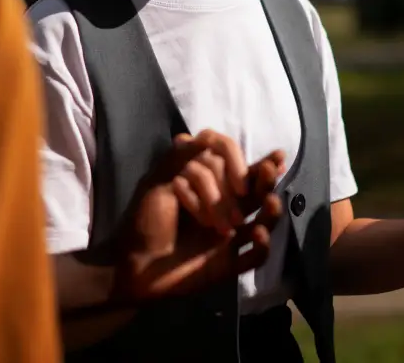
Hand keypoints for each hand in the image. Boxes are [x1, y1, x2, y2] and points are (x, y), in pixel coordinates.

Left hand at [111, 131, 285, 302]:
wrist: (131, 265)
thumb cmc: (145, 222)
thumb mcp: (159, 184)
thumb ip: (183, 161)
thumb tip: (206, 137)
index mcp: (210, 191)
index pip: (239, 172)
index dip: (251, 163)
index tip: (265, 157)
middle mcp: (224, 211)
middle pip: (256, 194)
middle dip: (266, 180)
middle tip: (269, 171)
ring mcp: (229, 240)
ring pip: (263, 223)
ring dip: (271, 211)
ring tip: (270, 202)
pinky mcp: (228, 266)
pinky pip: (254, 258)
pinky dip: (262, 248)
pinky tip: (258, 235)